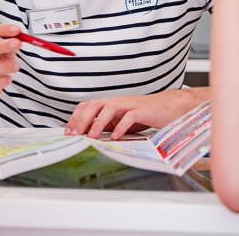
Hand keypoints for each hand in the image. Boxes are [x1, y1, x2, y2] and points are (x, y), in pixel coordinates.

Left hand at [65, 89, 208, 139]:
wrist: (170, 107)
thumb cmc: (146, 115)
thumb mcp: (122, 121)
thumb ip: (108, 125)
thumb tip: (89, 137)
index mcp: (110, 104)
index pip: (88, 106)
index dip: (76, 117)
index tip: (68, 132)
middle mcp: (118, 101)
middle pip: (94, 104)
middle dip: (82, 120)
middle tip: (74, 134)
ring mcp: (130, 104)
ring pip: (109, 108)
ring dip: (98, 122)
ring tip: (92, 136)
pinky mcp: (143, 110)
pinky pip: (130, 116)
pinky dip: (121, 126)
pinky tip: (116, 136)